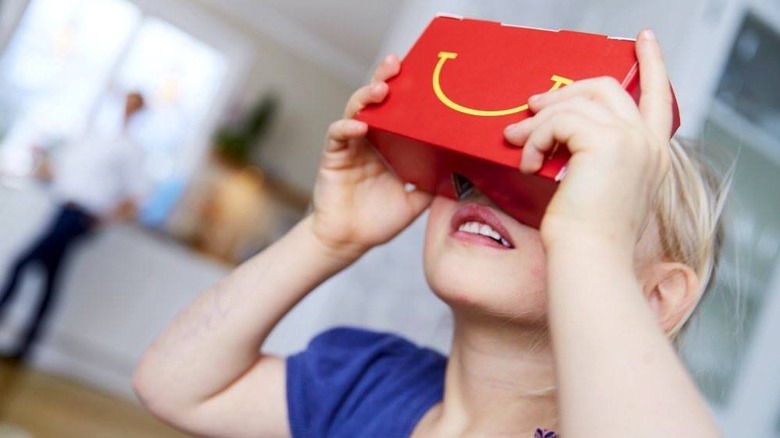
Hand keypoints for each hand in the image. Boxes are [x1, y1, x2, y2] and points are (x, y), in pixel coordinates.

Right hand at [311, 54, 432, 260]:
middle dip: (384, 78)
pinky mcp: (334, 156)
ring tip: (382, 90)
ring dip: (367, 97)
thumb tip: (467, 173)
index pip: (399, 110)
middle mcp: (370, 139)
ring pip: (356, 109)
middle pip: (375, 100)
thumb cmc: (379, 221)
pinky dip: (347, 127)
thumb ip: (435, 183)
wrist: (349, 241)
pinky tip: (361, 125)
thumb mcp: (417, 200)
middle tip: (396, 64)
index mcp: (391, 145)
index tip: (422, 72)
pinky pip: (338, 135)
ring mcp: (351, 145)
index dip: (407, 90)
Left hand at [504, 30, 671, 251]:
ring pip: (576, 103)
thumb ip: (592, 156)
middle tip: (532, 106)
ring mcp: (630, 140)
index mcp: (651, 155)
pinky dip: (536, 139)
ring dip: (539, 120)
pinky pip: (558, 121)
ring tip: (515, 140)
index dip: (652, 64)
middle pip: (606, 88)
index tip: (644, 40)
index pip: (658, 97)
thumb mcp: (597, 189)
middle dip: (564, 91)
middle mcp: (647, 143)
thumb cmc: (587, 238)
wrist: (590, 261)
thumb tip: (559, 132)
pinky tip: (528, 163)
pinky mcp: (605, 143)